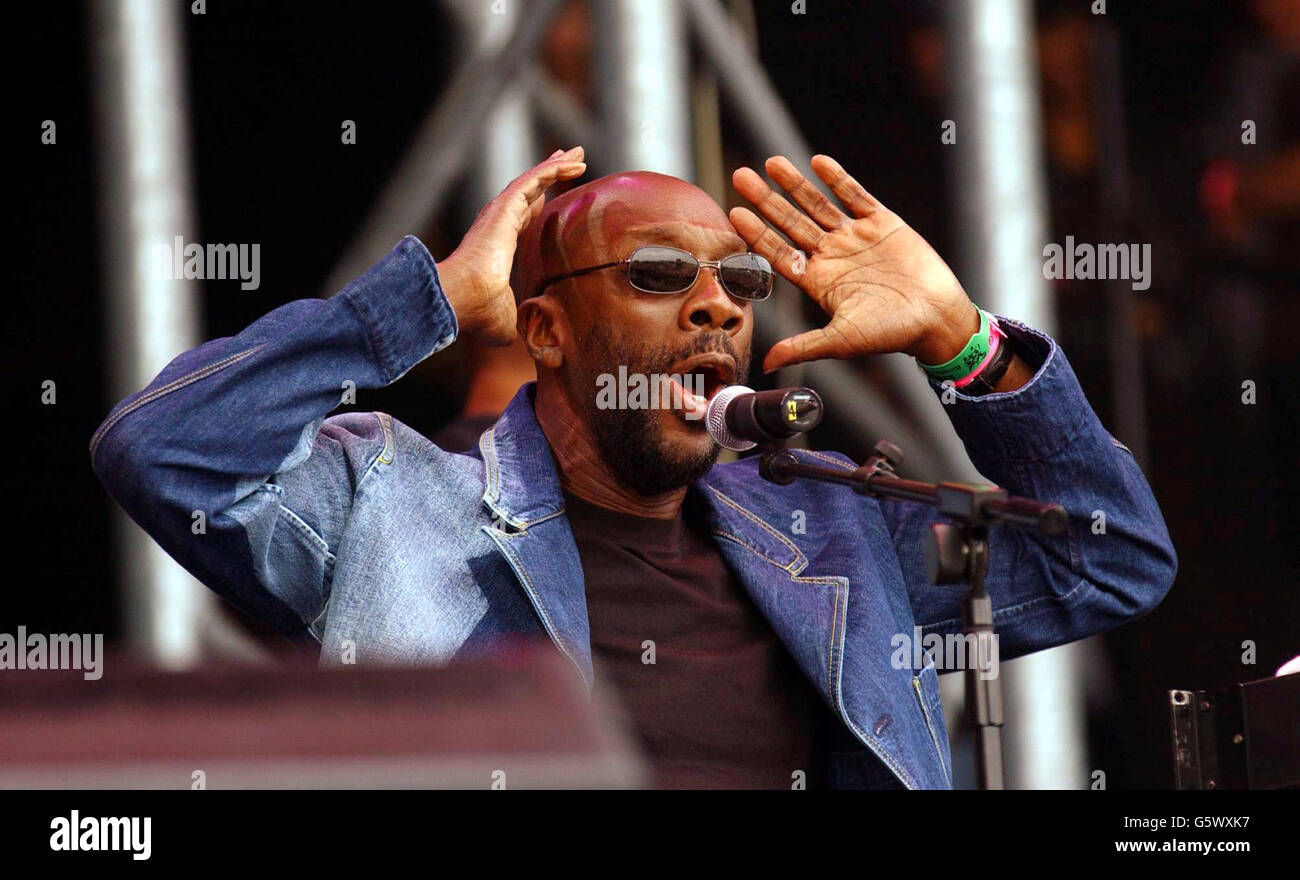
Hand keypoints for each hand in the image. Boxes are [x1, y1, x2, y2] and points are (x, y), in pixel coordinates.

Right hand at [438, 147, 585, 344]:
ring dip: (555, 167)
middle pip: (528, 193)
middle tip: (567, 163)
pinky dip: (552, 169)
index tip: (549, 197)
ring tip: (576, 155)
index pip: (520, 220)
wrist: (463, 299)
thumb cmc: (479, 313)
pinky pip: (533, 180)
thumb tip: (542, 350)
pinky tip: (572, 163)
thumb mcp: (509, 322)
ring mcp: (499, 214)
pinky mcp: (504, 207)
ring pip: (532, 182)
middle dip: (547, 177)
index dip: (536, 206)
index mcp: (498, 247)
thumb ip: (524, 325)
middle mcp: (497, 225)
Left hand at [730, 154, 977, 372]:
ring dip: (796, 185)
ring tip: (772, 162)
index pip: (779, 253)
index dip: (757, 233)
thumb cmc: (890, 334)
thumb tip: (767, 363)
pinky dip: (838, 179)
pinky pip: (856, 196)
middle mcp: (832, 256)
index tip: (735, 213)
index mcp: (818, 281)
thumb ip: (803, 346)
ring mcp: (855, 237)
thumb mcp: (841, 341)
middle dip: (767, 201)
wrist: (936, 318)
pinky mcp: (882, 223)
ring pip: (818, 205)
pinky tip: (818, 163)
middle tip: (741, 177)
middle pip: (791, 223)